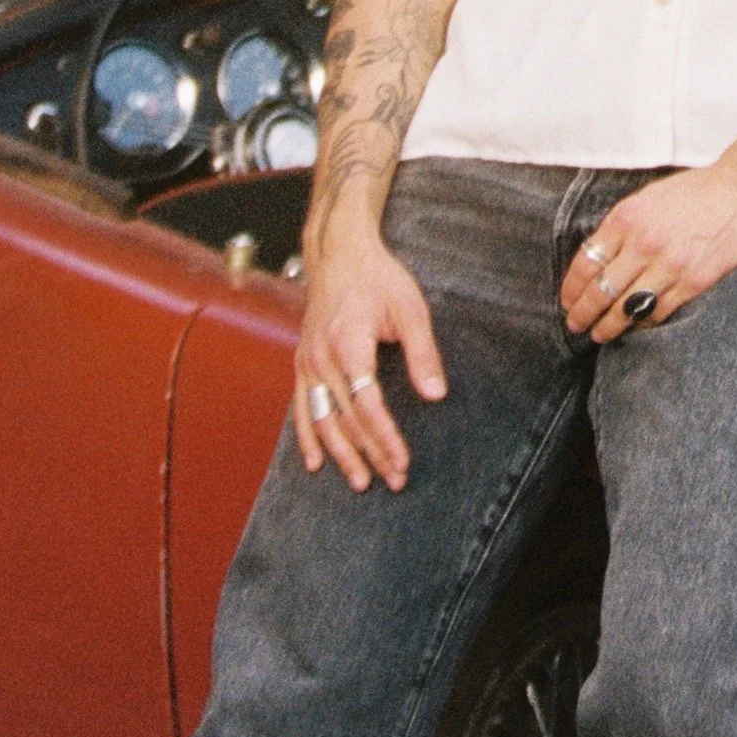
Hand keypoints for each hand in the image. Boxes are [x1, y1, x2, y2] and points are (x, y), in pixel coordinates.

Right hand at [294, 234, 446, 493]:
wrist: (339, 254)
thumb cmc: (378, 278)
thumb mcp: (410, 308)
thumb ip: (423, 352)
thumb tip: (436, 394)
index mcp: (349, 344)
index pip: (367, 405)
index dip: (385, 438)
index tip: (403, 460)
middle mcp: (321, 359)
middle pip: (344, 420)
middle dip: (369, 454)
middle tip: (393, 480)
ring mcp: (307, 363)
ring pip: (321, 420)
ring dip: (341, 455)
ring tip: (361, 482)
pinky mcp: (301, 363)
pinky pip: (301, 408)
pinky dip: (307, 437)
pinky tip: (316, 462)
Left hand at [560, 145, 736, 346]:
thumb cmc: (694, 191)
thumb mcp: (647, 198)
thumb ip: (621, 227)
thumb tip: (597, 260)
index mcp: (627, 218)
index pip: (586, 263)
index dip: (571, 289)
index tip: (568, 301)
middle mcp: (644, 243)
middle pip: (600, 291)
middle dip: (583, 314)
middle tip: (576, 325)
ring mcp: (670, 265)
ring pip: (626, 308)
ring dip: (608, 327)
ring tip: (600, 335)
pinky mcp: (694, 282)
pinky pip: (658, 312)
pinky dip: (642, 323)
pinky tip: (635, 326)